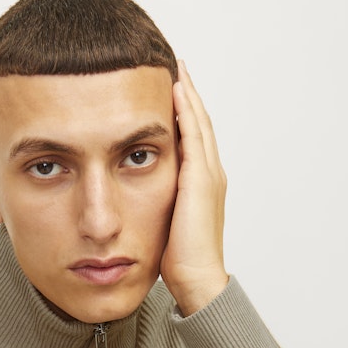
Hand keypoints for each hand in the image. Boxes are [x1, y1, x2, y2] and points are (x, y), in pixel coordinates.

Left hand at [160, 60, 228, 314]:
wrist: (197, 279)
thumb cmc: (180, 263)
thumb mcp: (164, 226)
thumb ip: (158, 206)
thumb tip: (135, 202)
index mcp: (203, 186)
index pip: (195, 140)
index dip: (186, 114)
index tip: (172, 92)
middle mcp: (211, 175)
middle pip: (201, 123)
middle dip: (189, 95)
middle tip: (177, 68)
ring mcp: (209, 176)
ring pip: (200, 123)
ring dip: (188, 94)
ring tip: (176, 70)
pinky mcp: (200, 180)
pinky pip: (194, 136)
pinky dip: (187, 111)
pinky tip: (175, 92)